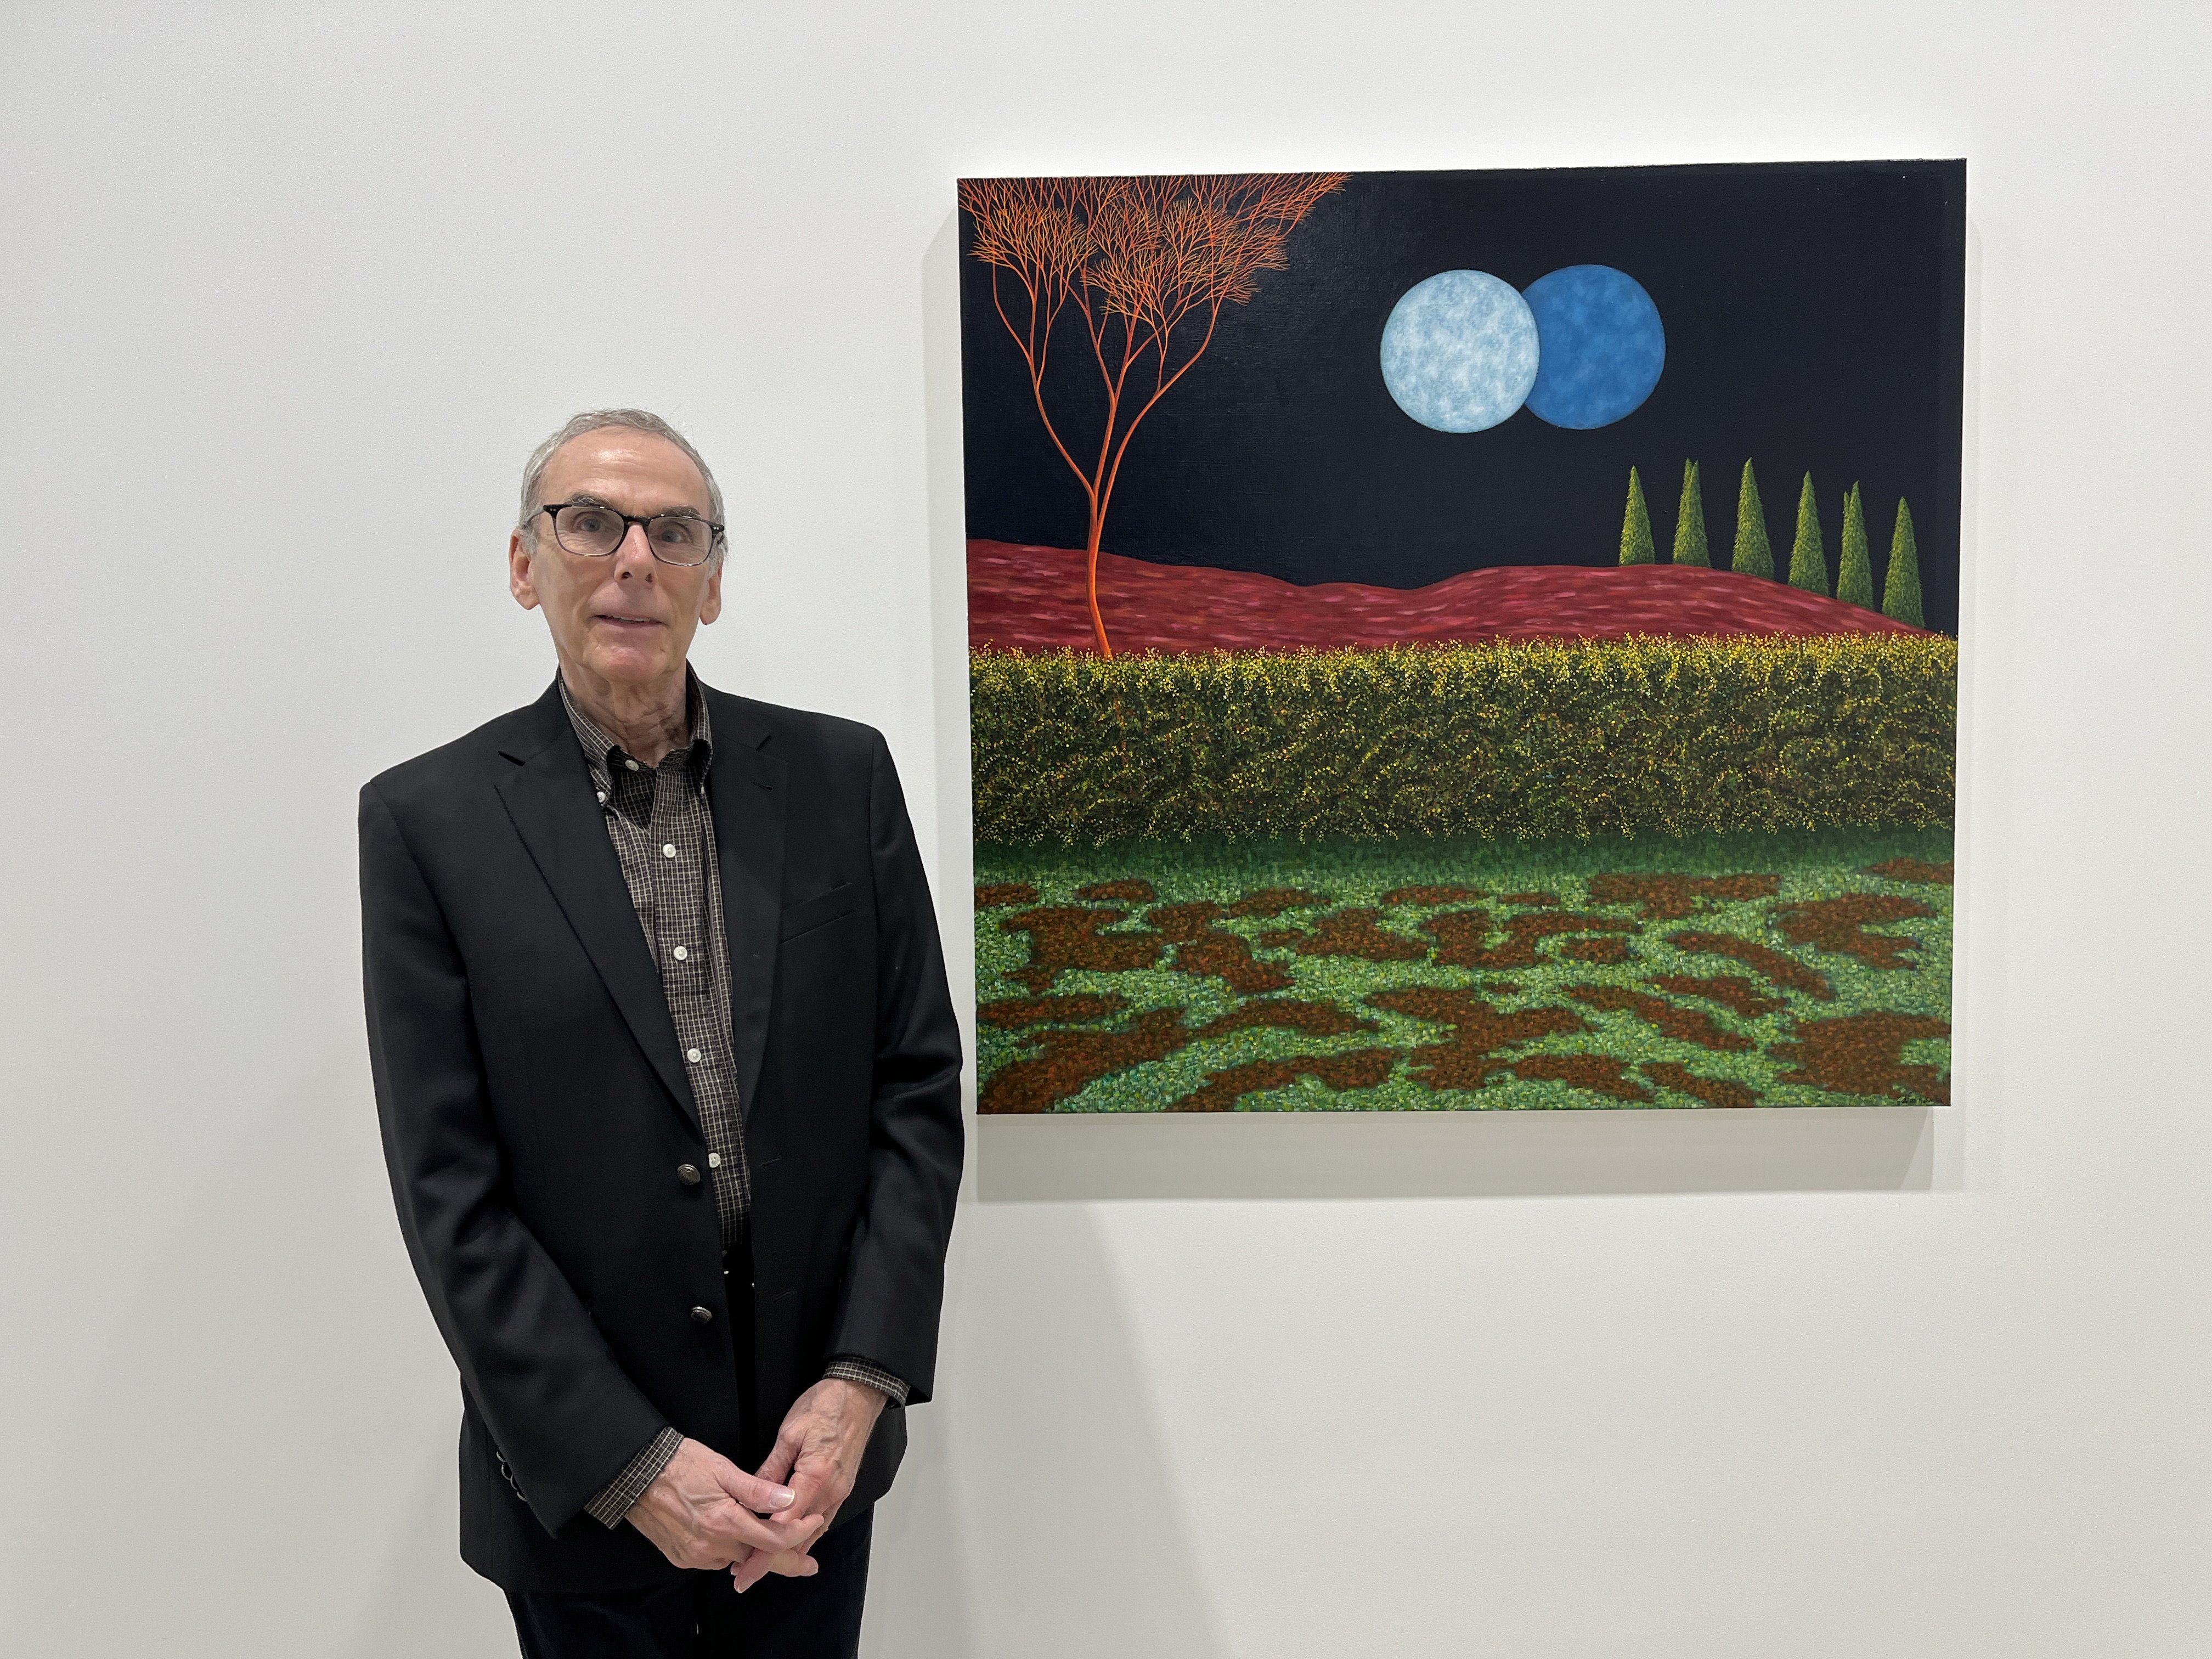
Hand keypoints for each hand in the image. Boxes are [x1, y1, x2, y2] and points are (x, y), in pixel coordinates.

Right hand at [626, 1437, 825, 1571]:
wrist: (636, 1474)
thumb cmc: (681, 1463)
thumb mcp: (723, 1468)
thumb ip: (758, 1489)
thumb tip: (789, 1500)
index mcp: (725, 1521)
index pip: (774, 1540)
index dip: (799, 1533)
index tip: (814, 1522)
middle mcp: (711, 1545)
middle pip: (758, 1558)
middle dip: (786, 1559)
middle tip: (808, 1563)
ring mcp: (695, 1555)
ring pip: (736, 1560)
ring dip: (755, 1553)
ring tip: (773, 1541)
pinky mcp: (682, 1558)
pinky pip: (715, 1559)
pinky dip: (730, 1551)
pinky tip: (737, 1537)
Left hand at [727, 1379, 885, 1592]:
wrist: (858, 1394)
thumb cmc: (824, 1406)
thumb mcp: (789, 1433)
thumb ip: (772, 1469)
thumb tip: (753, 1498)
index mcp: (816, 1475)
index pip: (786, 1524)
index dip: (763, 1549)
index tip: (744, 1566)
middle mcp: (832, 1490)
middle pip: (799, 1536)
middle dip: (771, 1559)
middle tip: (744, 1575)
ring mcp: (840, 1491)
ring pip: (812, 1533)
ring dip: (787, 1551)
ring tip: (759, 1564)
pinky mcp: (842, 1488)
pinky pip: (822, 1520)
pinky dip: (804, 1536)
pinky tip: (788, 1544)